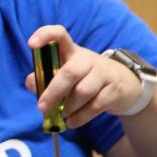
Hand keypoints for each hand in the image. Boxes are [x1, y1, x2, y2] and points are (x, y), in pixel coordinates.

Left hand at [25, 25, 143, 127]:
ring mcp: (104, 73)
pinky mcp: (115, 89)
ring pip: (83, 92)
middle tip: (42, 107)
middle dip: (53, 92)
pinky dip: (80, 117)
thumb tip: (32, 84)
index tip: (31, 44)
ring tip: (63, 114)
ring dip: (69, 107)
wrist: (125, 84)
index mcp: (72, 51)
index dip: (45, 35)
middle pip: (70, 72)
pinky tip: (72, 122)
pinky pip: (95, 106)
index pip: (59, 34)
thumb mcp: (66, 73)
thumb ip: (45, 78)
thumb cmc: (86, 78)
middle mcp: (88, 59)